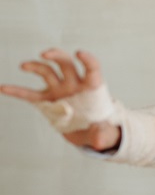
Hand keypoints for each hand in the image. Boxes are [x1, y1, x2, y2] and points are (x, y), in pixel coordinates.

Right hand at [0, 49, 120, 149]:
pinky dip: (17, 91)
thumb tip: (100, 141)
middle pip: (66, 63)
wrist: (90, 132)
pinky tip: (3, 88)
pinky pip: (30, 94)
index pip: (92, 68)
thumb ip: (103, 134)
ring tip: (23, 66)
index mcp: (92, 88)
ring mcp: (60, 90)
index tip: (79, 53)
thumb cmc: (102, 127)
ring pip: (47, 72)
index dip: (88, 59)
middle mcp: (74, 84)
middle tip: (45, 54)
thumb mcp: (106, 133)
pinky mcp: (47, 101)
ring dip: (36, 66)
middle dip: (56, 56)